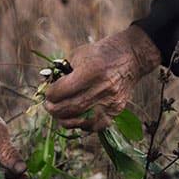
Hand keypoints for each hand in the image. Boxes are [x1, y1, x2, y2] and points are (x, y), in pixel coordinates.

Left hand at [44, 26, 161, 131]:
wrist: (131, 56)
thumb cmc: (102, 53)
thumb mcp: (80, 54)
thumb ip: (64, 71)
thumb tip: (47, 86)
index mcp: (90, 71)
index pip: (62, 90)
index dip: (50, 93)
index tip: (47, 92)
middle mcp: (101, 88)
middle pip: (70, 108)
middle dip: (53, 109)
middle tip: (48, 106)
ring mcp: (110, 101)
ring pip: (81, 120)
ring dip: (64, 119)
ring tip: (58, 114)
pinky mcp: (116, 110)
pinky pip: (95, 126)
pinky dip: (82, 125)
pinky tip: (75, 119)